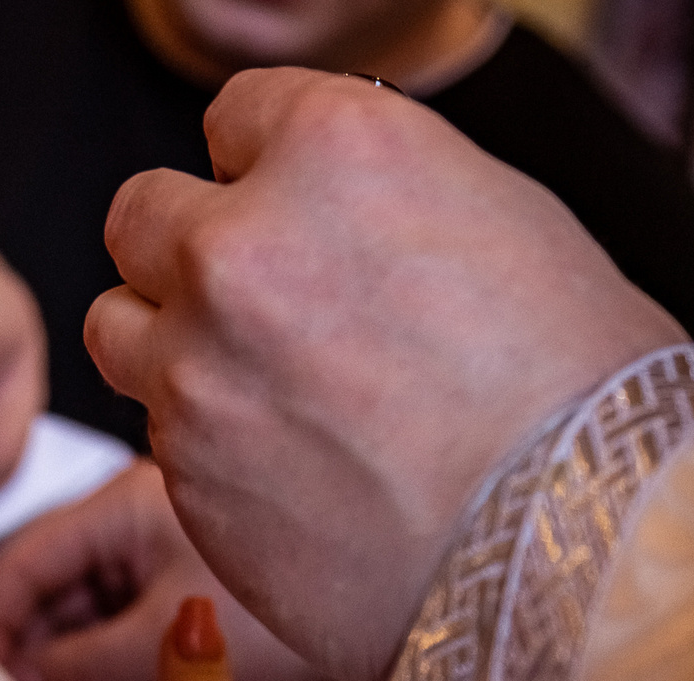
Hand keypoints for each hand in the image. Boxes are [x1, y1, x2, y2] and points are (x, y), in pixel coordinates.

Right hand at [0, 460, 356, 680]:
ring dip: (96, 669)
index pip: (27, 557)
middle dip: (51, 651)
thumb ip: (80, 664)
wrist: (411, 619)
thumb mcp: (167, 641)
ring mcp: (176, 561)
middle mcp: (147, 524)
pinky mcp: (205, 598)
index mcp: (127, 506)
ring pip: (99, 618)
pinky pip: (141, 635)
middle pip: (60, 589)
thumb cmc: (295, 610)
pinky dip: (137, 672)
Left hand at [88, 71, 682, 680]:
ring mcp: (195, 367)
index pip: (237, 117)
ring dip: (169, 342)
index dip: (270, 169)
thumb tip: (330, 208)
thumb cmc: (577, 395)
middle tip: (259, 300)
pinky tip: (291, 469)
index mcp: (333, 149)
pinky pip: (157, 433)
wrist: (572, 550)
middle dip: (192, 248)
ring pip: (117, 325)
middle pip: (144, 216)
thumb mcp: (502, 222)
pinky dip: (206, 444)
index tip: (294, 209)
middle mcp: (238, 247)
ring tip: (255, 385)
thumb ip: (376, 197)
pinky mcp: (179, 475)